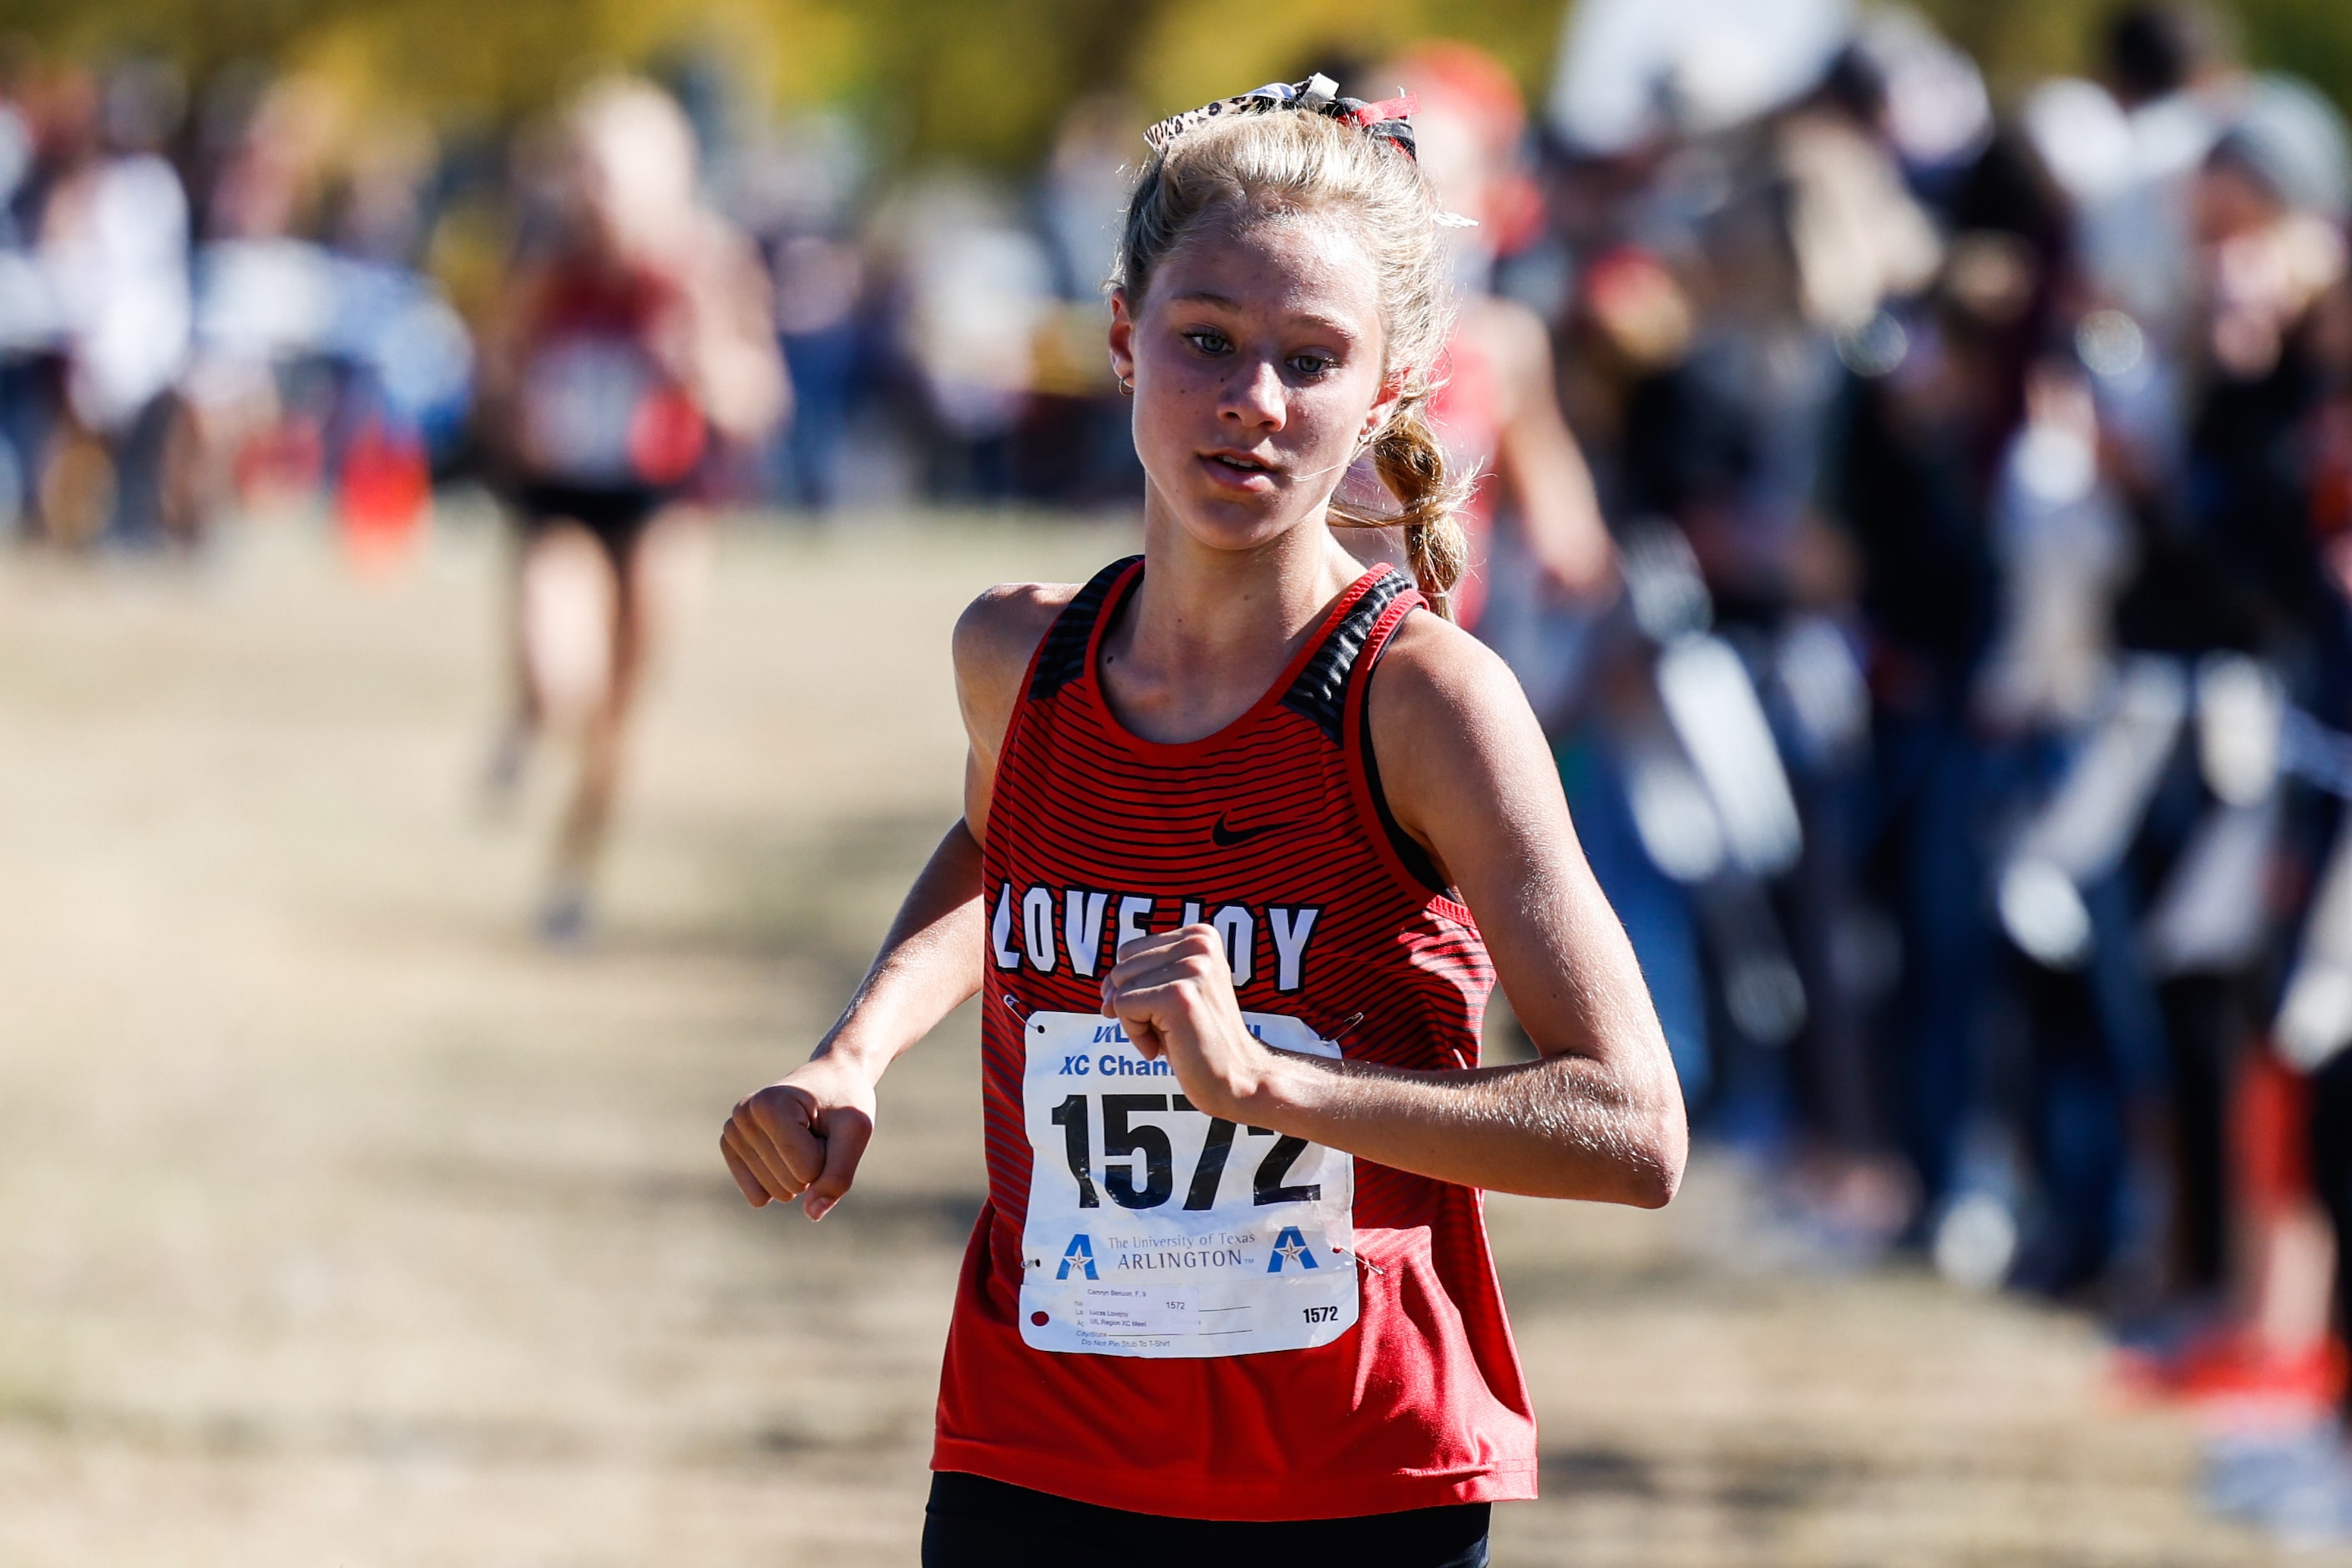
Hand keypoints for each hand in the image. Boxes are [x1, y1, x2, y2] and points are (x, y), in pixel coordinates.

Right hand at [721, 1052, 876, 1219]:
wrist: (831, 1077)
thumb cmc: (845, 1100)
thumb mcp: (856, 1131)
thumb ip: (838, 1175)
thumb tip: (812, 1214)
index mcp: (770, 1105)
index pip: (807, 1170)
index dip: (829, 1155)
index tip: (828, 1123)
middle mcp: (743, 1116)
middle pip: (790, 1182)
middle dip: (815, 1163)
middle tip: (818, 1129)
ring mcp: (732, 1132)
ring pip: (776, 1191)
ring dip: (800, 1171)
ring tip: (804, 1135)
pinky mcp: (731, 1148)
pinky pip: (759, 1196)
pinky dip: (781, 1182)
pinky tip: (784, 1151)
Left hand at [1100, 925, 1273, 1122]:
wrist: (1237, 1078)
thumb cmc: (1198, 1039)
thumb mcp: (1170, 993)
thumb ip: (1140, 975)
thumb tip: (1105, 988)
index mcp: (1200, 935)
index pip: (1129, 951)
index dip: (1134, 988)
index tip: (1165, 1012)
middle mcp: (1199, 943)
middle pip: (1121, 968)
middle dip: (1132, 1005)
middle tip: (1169, 1029)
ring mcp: (1192, 967)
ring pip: (1119, 989)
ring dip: (1135, 1022)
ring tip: (1171, 1036)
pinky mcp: (1178, 995)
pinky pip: (1123, 1008)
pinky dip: (1136, 1036)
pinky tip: (1166, 1048)